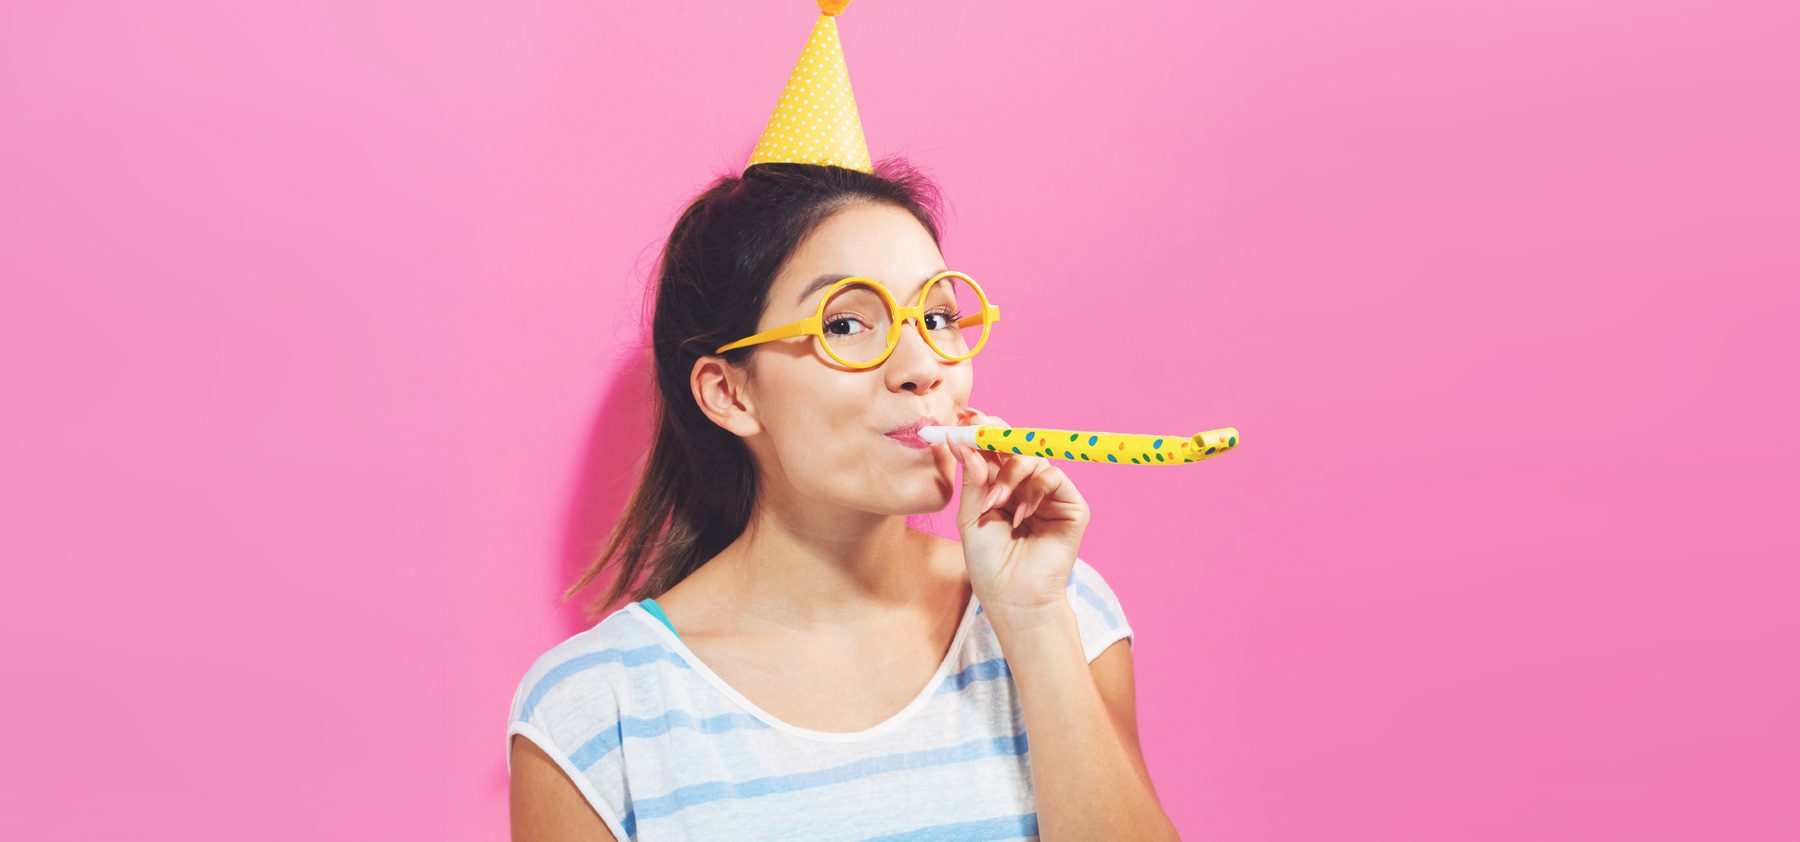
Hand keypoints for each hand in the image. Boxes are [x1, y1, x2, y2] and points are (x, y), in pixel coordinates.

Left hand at [931, 406, 1090, 626]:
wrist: (1014, 599)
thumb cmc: (990, 564)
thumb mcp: (971, 517)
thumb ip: (971, 479)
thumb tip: (960, 441)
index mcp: (1001, 486)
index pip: (994, 449)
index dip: (981, 430)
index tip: (962, 417)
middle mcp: (1026, 486)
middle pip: (1015, 443)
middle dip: (995, 433)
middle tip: (976, 429)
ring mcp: (1049, 494)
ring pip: (1033, 457)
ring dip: (1009, 474)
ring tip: (996, 503)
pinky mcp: (1071, 505)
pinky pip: (1053, 475)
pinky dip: (1034, 490)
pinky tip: (1020, 515)